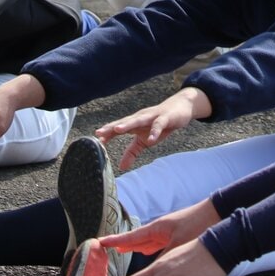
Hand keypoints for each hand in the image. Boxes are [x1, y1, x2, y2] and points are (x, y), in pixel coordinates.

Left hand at [95, 88, 209, 170]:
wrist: (180, 108)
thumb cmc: (159, 124)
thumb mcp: (145, 140)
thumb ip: (132, 152)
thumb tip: (121, 167)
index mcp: (134, 123)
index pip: (117, 128)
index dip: (106, 134)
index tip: (93, 141)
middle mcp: (140, 118)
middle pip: (123, 122)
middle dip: (111, 127)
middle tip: (99, 133)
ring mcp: (152, 116)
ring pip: (138, 120)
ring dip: (127, 124)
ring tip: (118, 130)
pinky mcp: (165, 118)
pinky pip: (158, 125)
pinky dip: (154, 132)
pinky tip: (151, 140)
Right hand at [99, 199, 220, 255]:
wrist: (216, 215)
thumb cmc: (198, 226)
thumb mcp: (179, 245)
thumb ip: (164, 258)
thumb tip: (150, 271)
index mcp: (157, 229)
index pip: (131, 237)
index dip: (116, 241)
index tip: (100, 242)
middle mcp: (159, 230)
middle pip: (136, 239)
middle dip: (123, 244)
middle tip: (108, 247)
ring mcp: (167, 232)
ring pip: (146, 241)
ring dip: (134, 246)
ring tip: (122, 250)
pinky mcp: (176, 236)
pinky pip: (157, 243)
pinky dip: (149, 248)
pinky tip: (147, 252)